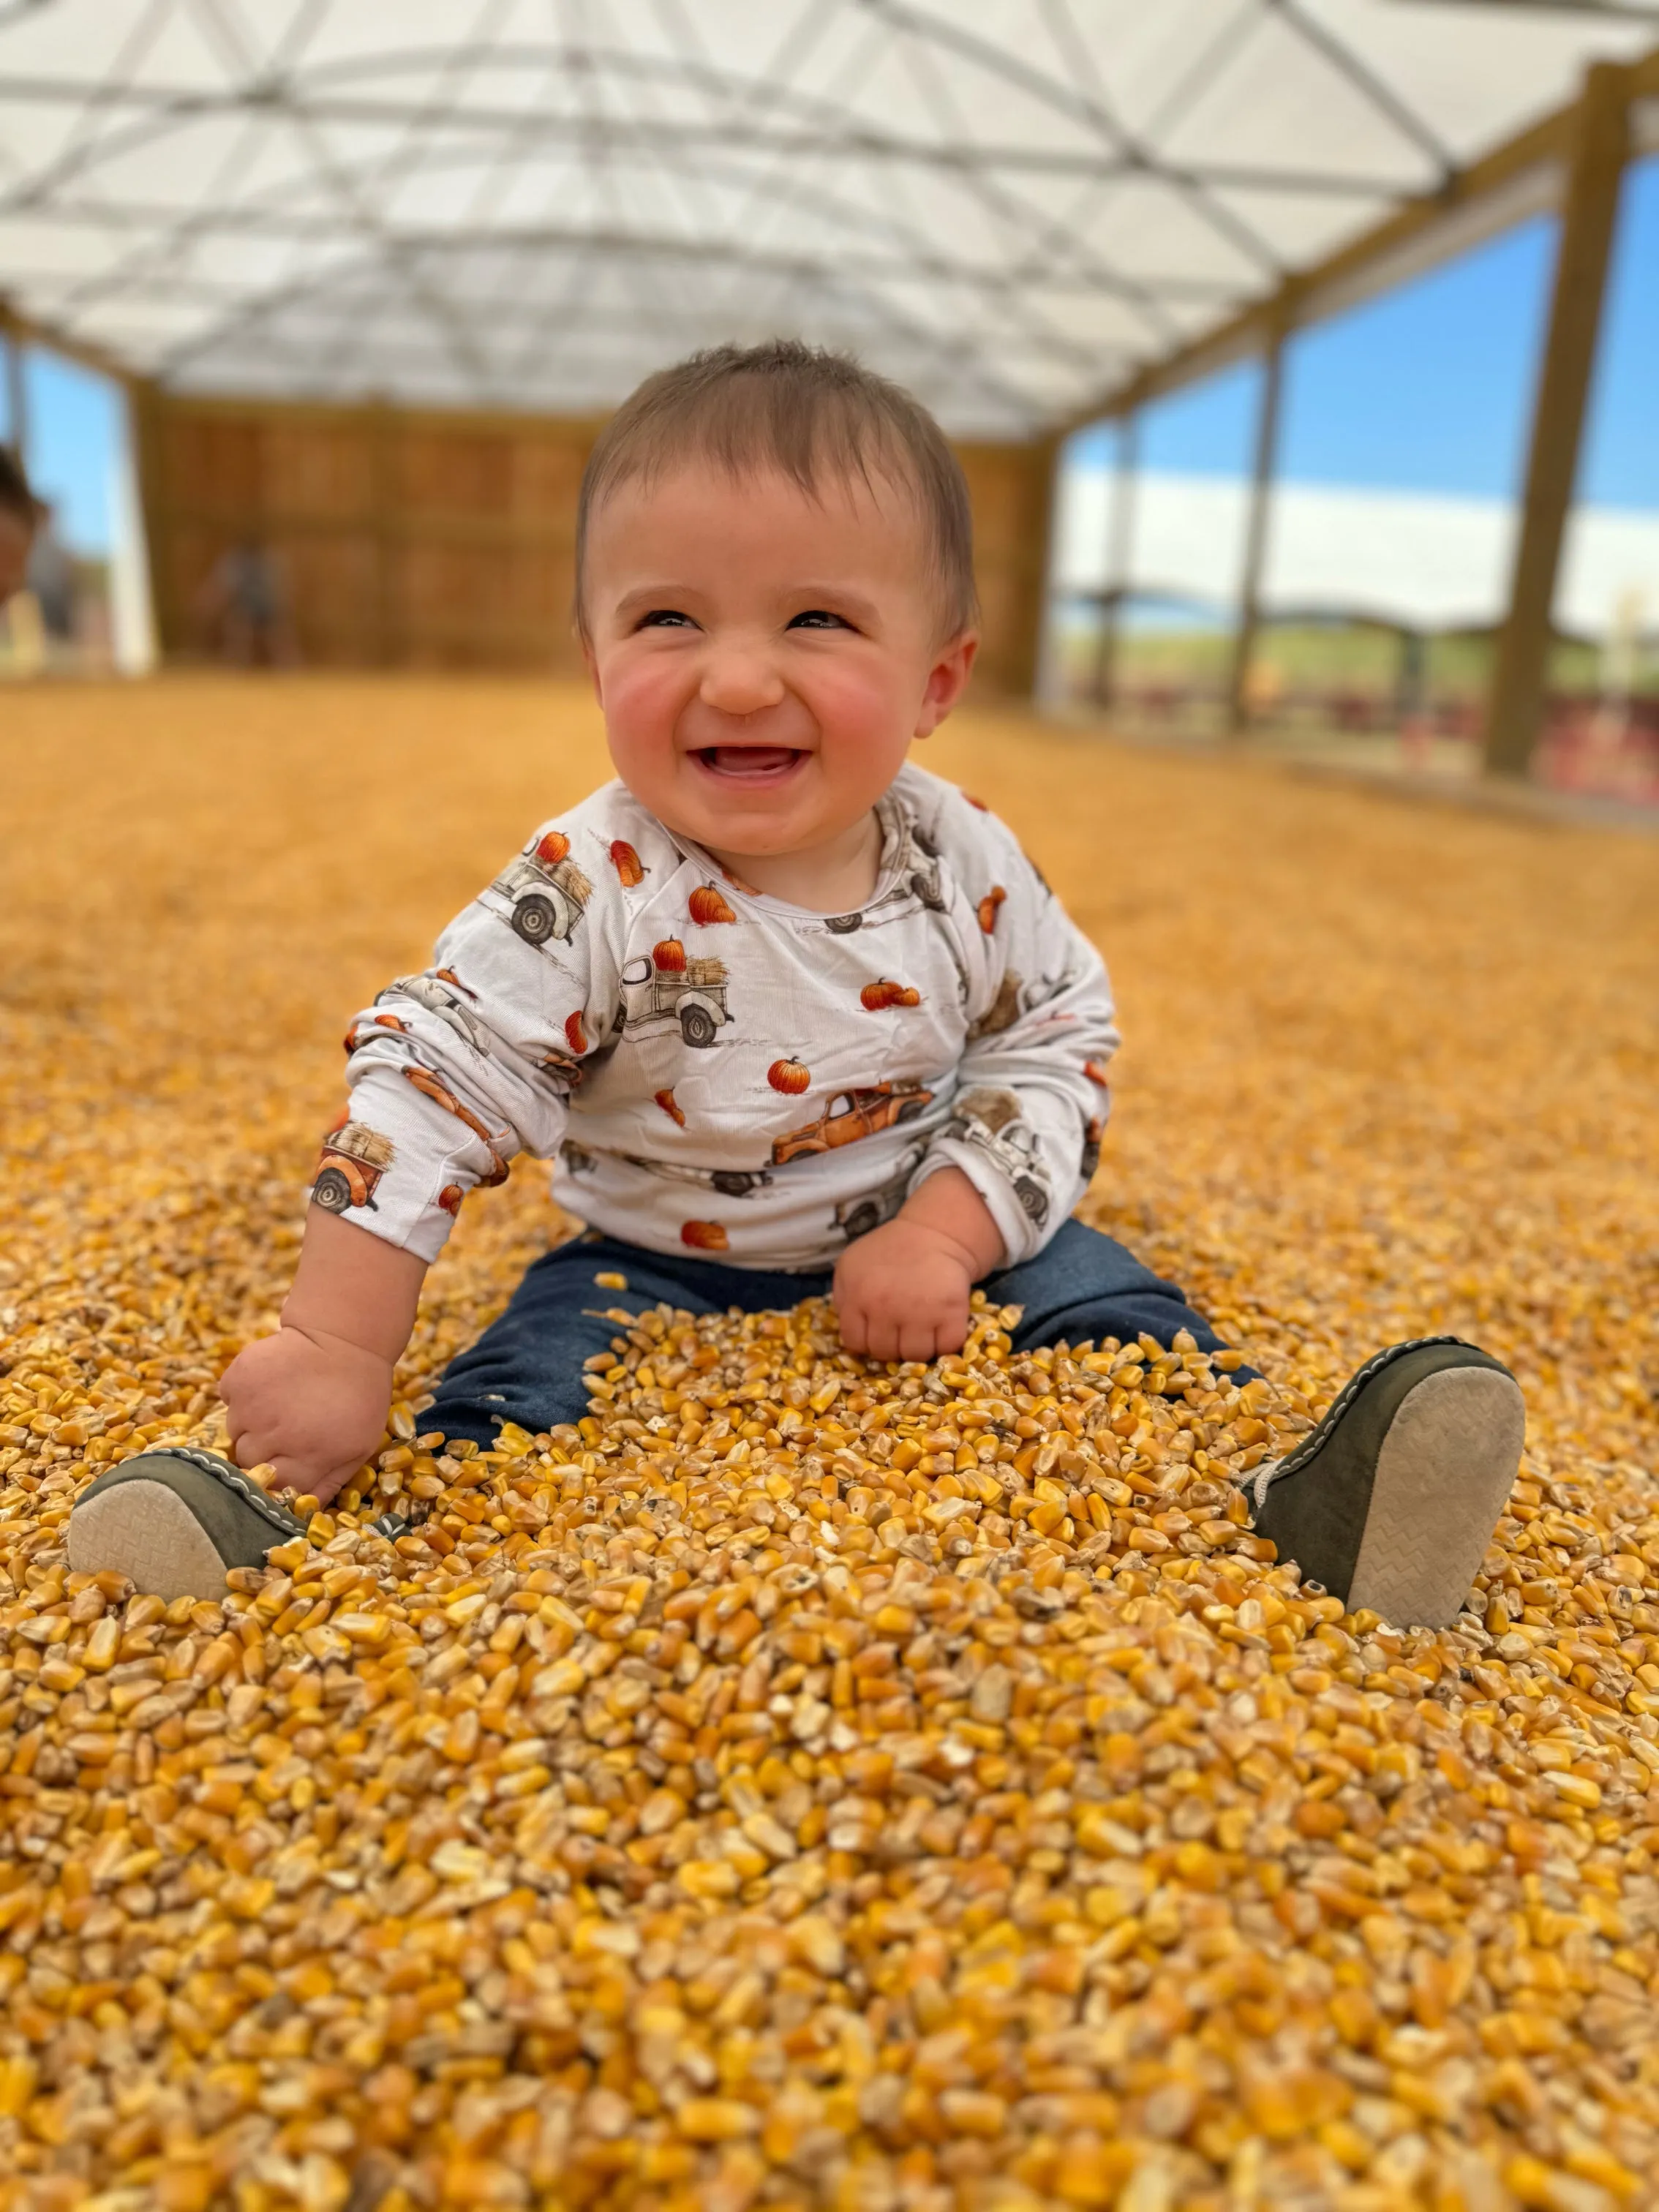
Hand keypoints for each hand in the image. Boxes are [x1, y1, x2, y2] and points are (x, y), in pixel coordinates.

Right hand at [220, 1322, 393, 1503]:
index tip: (281, 1470)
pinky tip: (269, 1386)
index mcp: (311, 1456)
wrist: (346, 1337)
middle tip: (283, 1432)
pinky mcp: (238, 1379)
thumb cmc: (358, 1397)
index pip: (273, 1491)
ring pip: (234, 1433)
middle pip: (247, 1464)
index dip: (276, 1484)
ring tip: (279, 1405)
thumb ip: (329, 1483)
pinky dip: (242, 1397)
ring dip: (251, 1425)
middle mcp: (277, 1435)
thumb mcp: (359, 1445)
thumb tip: (303, 1514)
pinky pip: (227, 1400)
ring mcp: (252, 1407)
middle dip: (261, 1454)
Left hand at [833, 1167, 1004, 1362]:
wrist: (934, 1232)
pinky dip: (946, 1342)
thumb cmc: (890, 1250)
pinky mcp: (951, 1312)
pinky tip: (942, 1324)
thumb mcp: (850, 1266)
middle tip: (902, 1327)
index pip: (855, 1343)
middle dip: (893, 1344)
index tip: (878, 1330)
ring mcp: (919, 1312)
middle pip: (885, 1353)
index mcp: (857, 1296)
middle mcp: (885, 1308)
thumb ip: (843, 1299)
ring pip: (916, 1356)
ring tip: (922, 1326)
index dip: (866, 1341)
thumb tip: (848, 1332)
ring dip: (920, 1346)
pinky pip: (947, 1347)